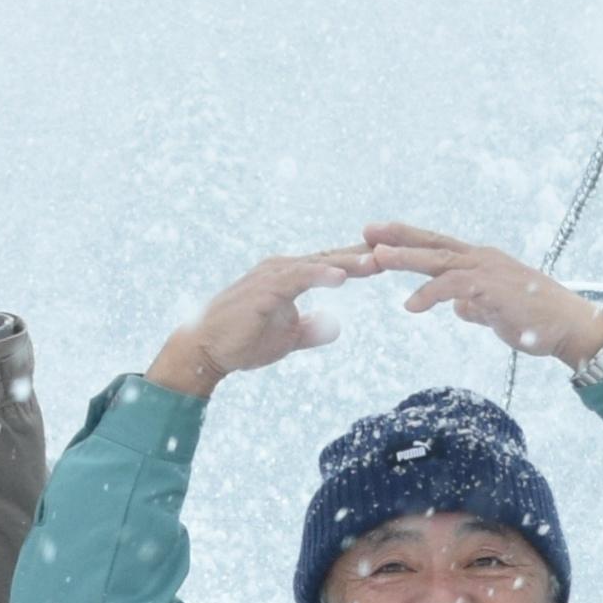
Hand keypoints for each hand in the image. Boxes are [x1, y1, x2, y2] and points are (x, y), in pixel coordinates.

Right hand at [146, 246, 375, 399]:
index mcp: (290, 277)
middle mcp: (282, 269)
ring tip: (377, 263)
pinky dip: (320, 275)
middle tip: (397, 252)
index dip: (361, 263)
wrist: (205, 351)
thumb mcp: (286, 338)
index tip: (392, 260)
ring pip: (318, 264)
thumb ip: (311, 329)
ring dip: (349, 263)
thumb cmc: (242, 342)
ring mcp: (271, 276)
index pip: (332, 265)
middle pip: (331, 258)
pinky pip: (296, 278)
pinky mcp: (262, 289)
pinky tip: (341, 277)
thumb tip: (335, 325)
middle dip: (364, 256)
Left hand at [361, 224, 602, 366]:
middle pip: (432, 243)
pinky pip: (455, 287)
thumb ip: (476, 306)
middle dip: (397, 236)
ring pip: (439, 259)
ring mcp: (488, 270)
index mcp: (480, 262)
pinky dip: (430, 294)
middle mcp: (481, 259)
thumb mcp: (496, 312)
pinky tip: (411, 307)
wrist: (570, 327)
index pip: (437, 245)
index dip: (407, 239)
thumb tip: (458, 307)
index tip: (377, 236)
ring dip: (405, 258)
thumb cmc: (537, 320)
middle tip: (365, 232)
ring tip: (376, 259)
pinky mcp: (493, 289)